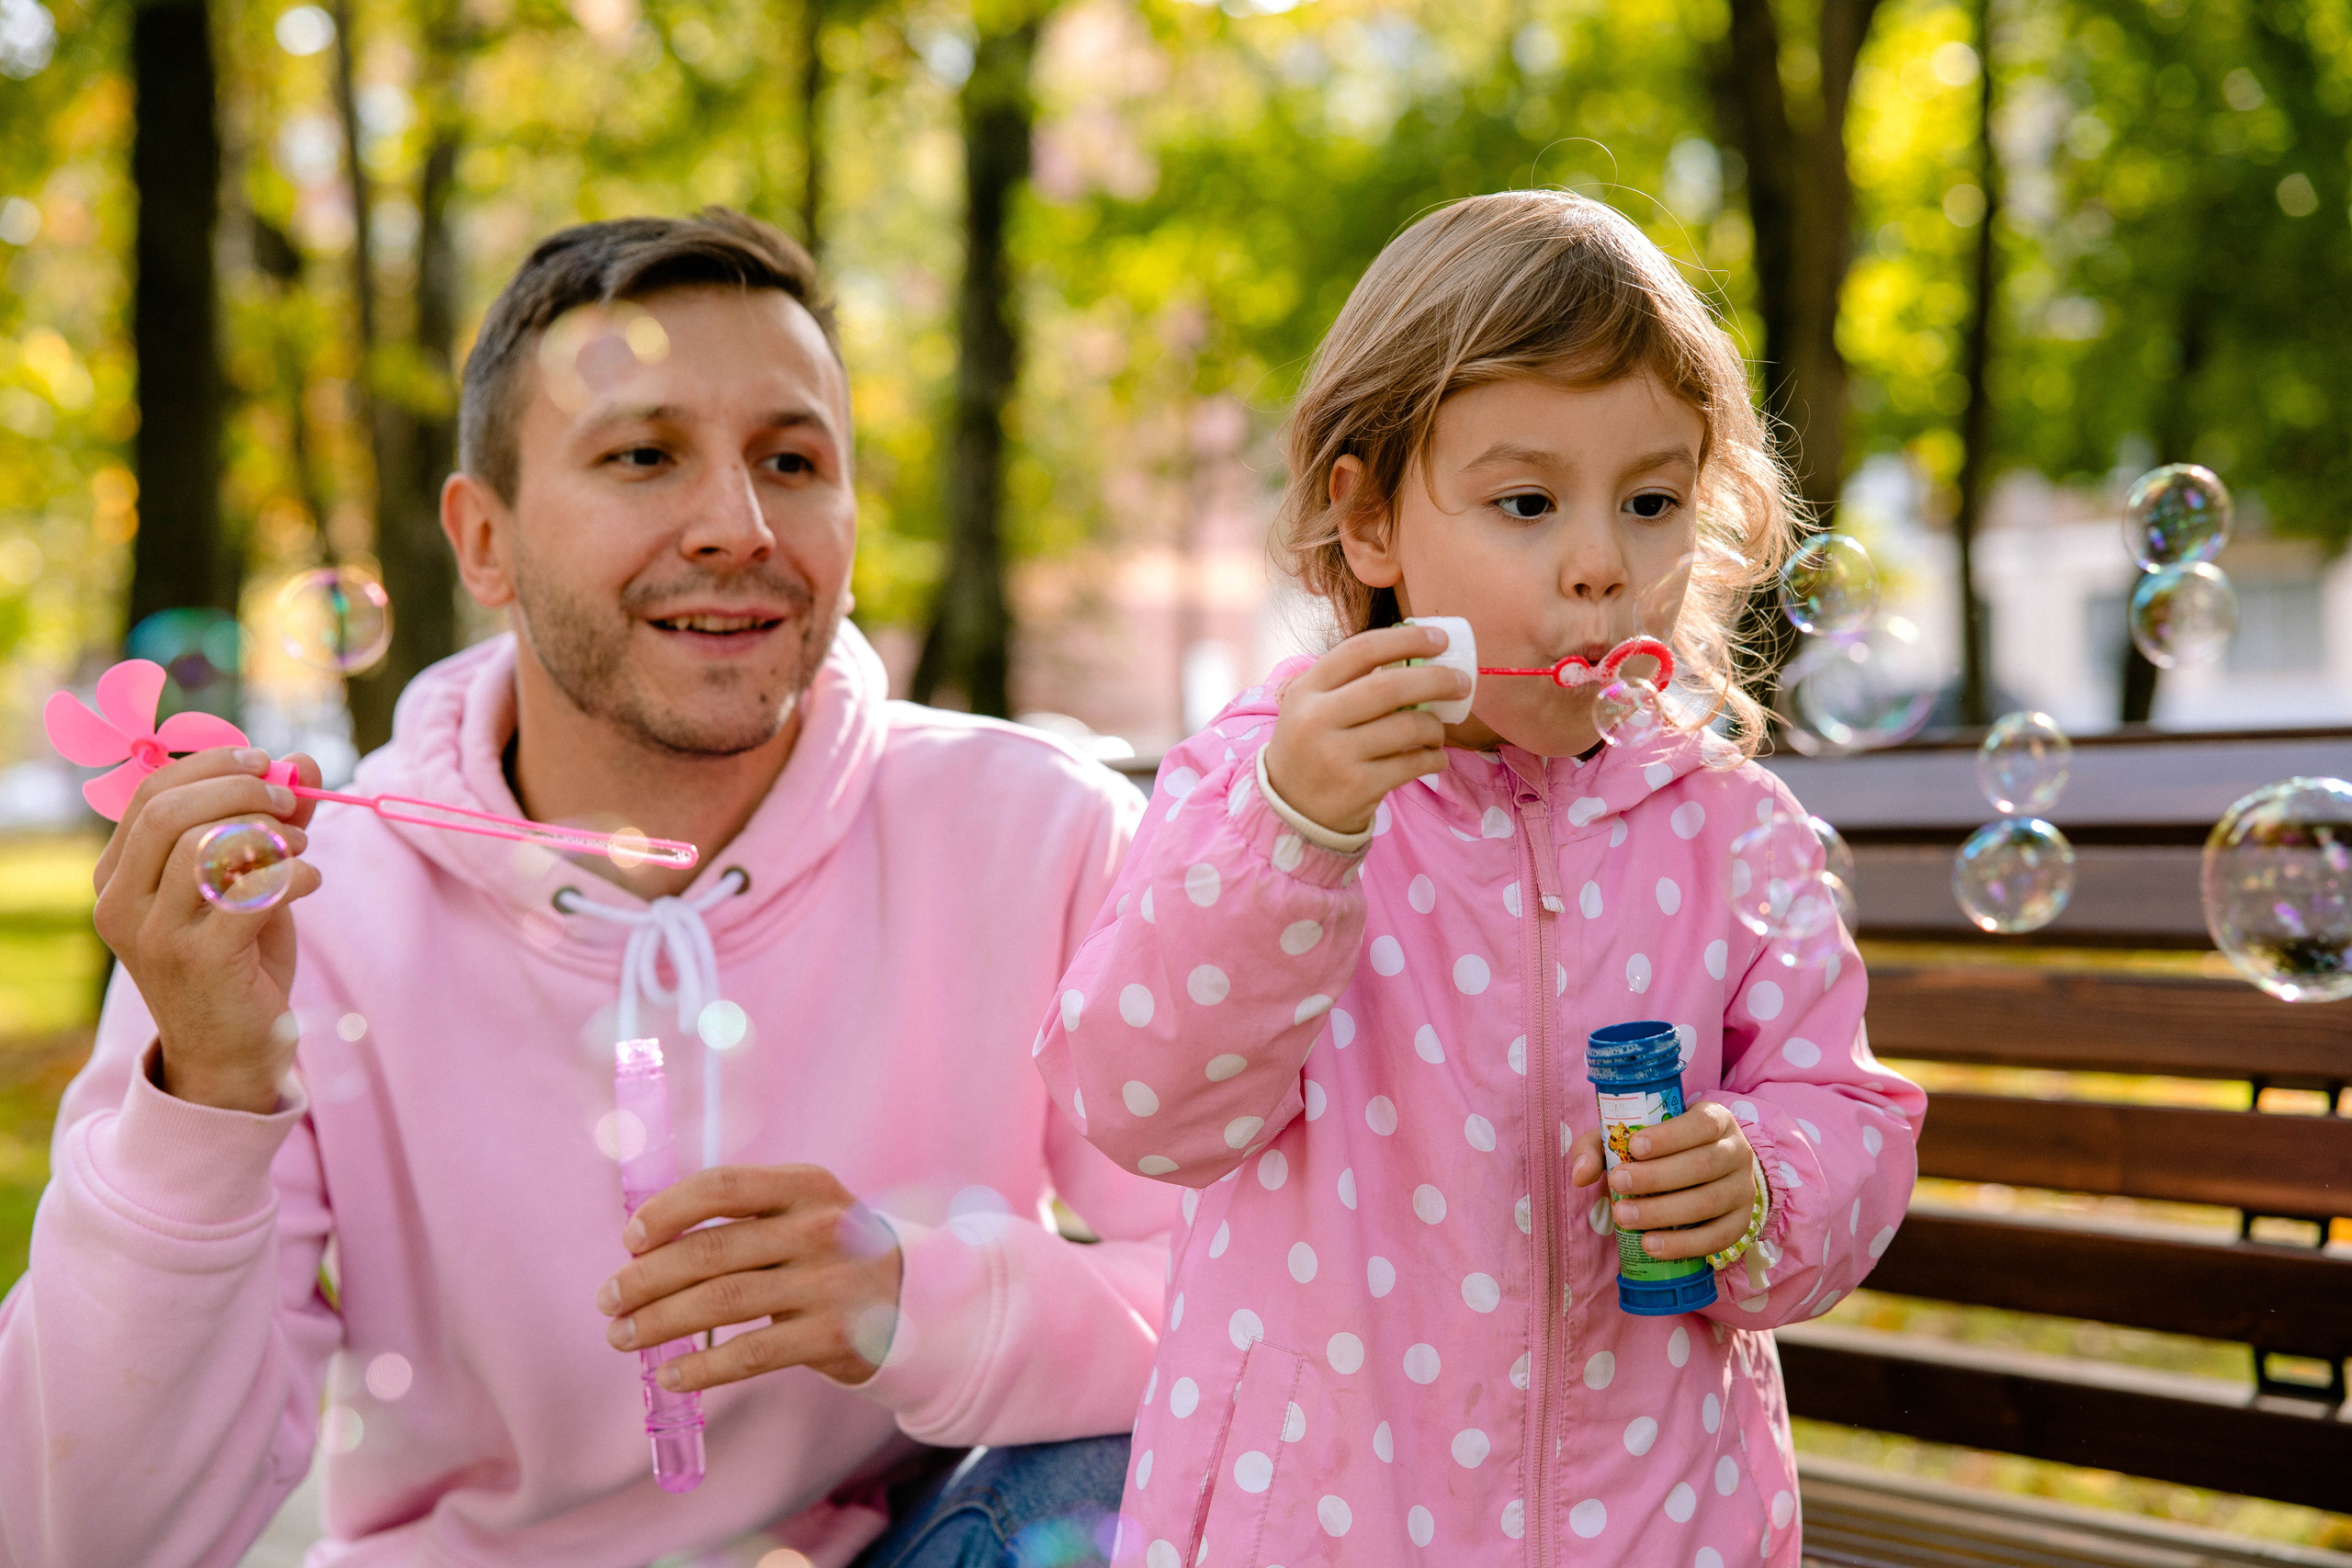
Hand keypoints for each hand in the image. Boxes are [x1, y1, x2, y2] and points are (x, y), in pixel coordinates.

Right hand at [90, 747, 323, 1114]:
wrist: (231, 1050)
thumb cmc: (238, 957)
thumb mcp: (245, 881)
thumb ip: (267, 822)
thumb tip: (302, 764)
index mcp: (117, 876)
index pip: (150, 794)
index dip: (212, 766)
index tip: (266, 762)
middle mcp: (121, 904)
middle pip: (172, 813)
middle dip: (243, 792)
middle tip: (292, 803)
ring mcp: (155, 934)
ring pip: (205, 848)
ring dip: (270, 834)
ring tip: (302, 848)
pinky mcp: (199, 960)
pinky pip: (249, 891)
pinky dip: (293, 873)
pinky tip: (311, 880)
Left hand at [597, 1164, 904, 1391]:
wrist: (911, 1300)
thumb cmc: (826, 1254)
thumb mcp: (800, 1213)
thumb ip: (738, 1217)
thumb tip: (642, 1247)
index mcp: (806, 1184)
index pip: (722, 1186)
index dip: (667, 1210)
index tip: (630, 1240)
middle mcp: (821, 1227)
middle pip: (712, 1249)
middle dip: (645, 1278)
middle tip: (607, 1300)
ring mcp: (830, 1282)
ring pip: (722, 1301)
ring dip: (659, 1321)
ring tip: (622, 1337)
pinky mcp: (834, 1336)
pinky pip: (752, 1353)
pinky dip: (702, 1367)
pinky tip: (670, 1375)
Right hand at [1262, 624, 1468, 834]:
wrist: (1290, 808)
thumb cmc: (1313, 746)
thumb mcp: (1312, 707)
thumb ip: (1350, 682)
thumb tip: (1418, 656)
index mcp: (1307, 689)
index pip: (1360, 650)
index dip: (1406, 639)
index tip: (1440, 639)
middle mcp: (1317, 719)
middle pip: (1390, 686)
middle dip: (1436, 679)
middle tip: (1462, 682)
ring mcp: (1337, 755)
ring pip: (1407, 727)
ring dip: (1435, 727)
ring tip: (1438, 732)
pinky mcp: (1358, 787)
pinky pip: (1412, 764)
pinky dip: (1434, 758)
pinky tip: (1435, 757)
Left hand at [1569, 1102, 1755, 1259]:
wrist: (1708, 1177)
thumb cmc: (1663, 1152)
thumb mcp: (1634, 1138)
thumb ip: (1601, 1147)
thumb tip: (1579, 1175)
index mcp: (1716, 1120)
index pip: (1700, 1124)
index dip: (1669, 1136)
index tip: (1633, 1147)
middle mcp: (1737, 1152)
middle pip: (1702, 1165)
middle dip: (1656, 1177)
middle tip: (1617, 1184)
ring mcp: (1743, 1190)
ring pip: (1708, 1202)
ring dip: (1663, 1212)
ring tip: (1624, 1217)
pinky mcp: (1740, 1223)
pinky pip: (1717, 1238)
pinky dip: (1682, 1244)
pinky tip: (1651, 1245)